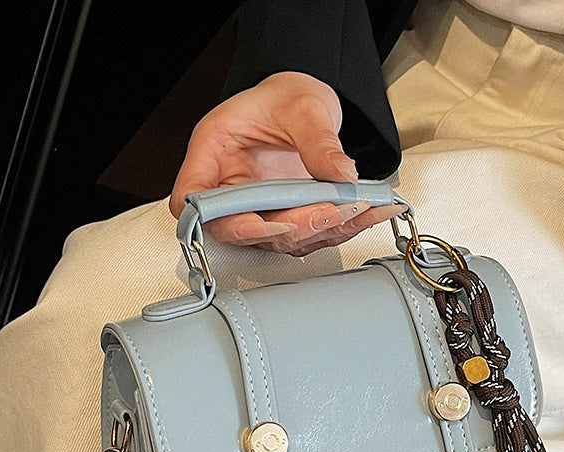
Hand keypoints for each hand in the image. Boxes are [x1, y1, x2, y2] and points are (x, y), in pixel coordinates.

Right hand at [169, 72, 404, 255]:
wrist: (304, 106)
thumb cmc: (285, 98)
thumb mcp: (302, 105)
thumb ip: (319, 141)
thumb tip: (342, 173)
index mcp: (213, 154)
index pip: (194, 201)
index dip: (223, 221)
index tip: (261, 223)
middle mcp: (231, 189)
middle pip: (244, 229)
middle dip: (290, 228)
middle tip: (328, 212)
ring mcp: (258, 210)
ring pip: (281, 240)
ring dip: (321, 232)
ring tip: (357, 209)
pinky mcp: (286, 220)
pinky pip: (311, 235)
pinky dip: (342, 228)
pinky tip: (369, 213)